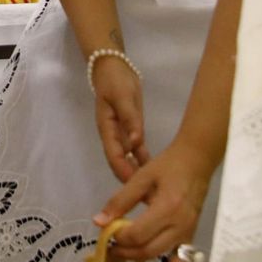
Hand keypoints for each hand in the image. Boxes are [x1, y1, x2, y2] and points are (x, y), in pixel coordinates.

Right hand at [92, 57, 146, 182]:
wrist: (114, 67)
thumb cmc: (115, 81)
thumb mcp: (123, 97)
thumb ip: (130, 120)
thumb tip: (135, 143)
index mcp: (107, 129)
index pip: (114, 157)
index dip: (123, 172)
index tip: (136, 186)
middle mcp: (112, 135)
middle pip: (120, 162)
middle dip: (131, 179)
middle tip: (147, 194)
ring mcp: (121, 133)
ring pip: (128, 158)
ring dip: (138, 171)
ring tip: (152, 186)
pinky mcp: (129, 128)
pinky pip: (136, 148)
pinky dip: (143, 159)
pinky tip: (154, 169)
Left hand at [93, 139, 217, 261]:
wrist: (196, 163)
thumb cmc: (167, 167)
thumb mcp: (141, 178)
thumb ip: (120, 201)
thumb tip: (99, 223)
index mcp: (166, 209)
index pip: (138, 234)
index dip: (120, 239)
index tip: (110, 237)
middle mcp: (180, 227)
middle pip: (151, 252)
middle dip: (129, 257)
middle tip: (113, 254)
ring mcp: (188, 236)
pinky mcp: (191, 240)